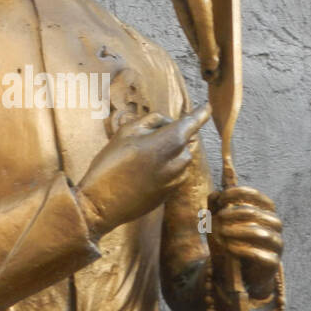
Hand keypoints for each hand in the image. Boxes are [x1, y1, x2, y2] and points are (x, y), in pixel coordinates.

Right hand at [75, 104, 210, 237]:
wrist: (103, 204)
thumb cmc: (111, 164)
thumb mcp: (126, 132)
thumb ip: (150, 121)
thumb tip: (166, 122)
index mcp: (169, 141)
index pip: (192, 123)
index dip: (200, 113)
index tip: (207, 107)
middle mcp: (178, 161)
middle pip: (184, 141)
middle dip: (172, 136)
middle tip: (147, 137)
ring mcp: (176, 180)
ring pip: (181, 158)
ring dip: (169, 153)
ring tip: (143, 156)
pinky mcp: (170, 194)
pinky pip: (175, 174)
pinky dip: (166, 168)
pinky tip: (144, 172)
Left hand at [207, 185, 283, 301]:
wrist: (239, 272)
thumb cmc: (231, 241)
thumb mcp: (219, 224)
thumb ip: (217, 207)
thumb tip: (215, 193)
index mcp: (265, 211)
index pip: (255, 195)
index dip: (238, 193)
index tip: (221, 198)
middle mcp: (275, 225)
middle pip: (256, 213)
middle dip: (234, 213)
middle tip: (218, 218)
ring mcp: (276, 244)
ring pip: (261, 233)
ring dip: (238, 231)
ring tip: (222, 232)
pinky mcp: (273, 262)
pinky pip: (260, 255)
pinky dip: (242, 250)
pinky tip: (229, 248)